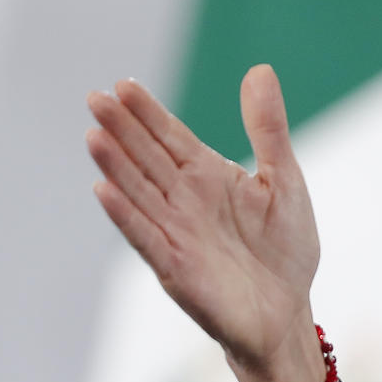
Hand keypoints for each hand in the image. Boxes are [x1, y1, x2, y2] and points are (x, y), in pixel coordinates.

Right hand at [86, 65, 318, 377]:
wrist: (287, 312)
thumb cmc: (285, 248)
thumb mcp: (285, 181)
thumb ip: (267, 129)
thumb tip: (259, 69)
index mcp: (208, 176)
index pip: (171, 137)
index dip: (149, 113)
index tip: (124, 85)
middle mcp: (184, 200)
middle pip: (148, 158)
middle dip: (123, 129)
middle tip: (96, 98)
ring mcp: (176, 232)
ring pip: (139, 192)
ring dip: (116, 166)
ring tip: (94, 135)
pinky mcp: (176, 266)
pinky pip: (146, 237)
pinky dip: (126, 215)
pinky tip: (103, 191)